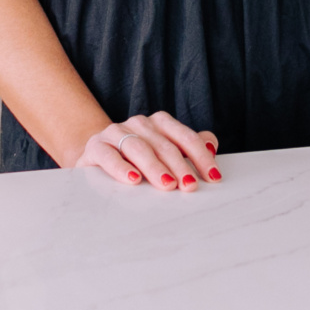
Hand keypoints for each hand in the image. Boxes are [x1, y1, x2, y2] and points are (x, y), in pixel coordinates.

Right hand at [73, 110, 220, 190]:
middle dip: (179, 166)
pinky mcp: (96, 146)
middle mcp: (139, 124)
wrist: (97, 156)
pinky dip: (121, 167)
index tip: (213, 178)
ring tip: (167, 184)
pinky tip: (133, 179)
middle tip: (190, 186)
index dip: (201, 157)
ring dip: (154, 167)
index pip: (185, 138)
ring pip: (138, 148)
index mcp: (160, 123)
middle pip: (164, 144)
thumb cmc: (138, 158)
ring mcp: (116, 132)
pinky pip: (109, 155)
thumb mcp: (165, 152)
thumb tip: (211, 145)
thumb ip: (190, 147)